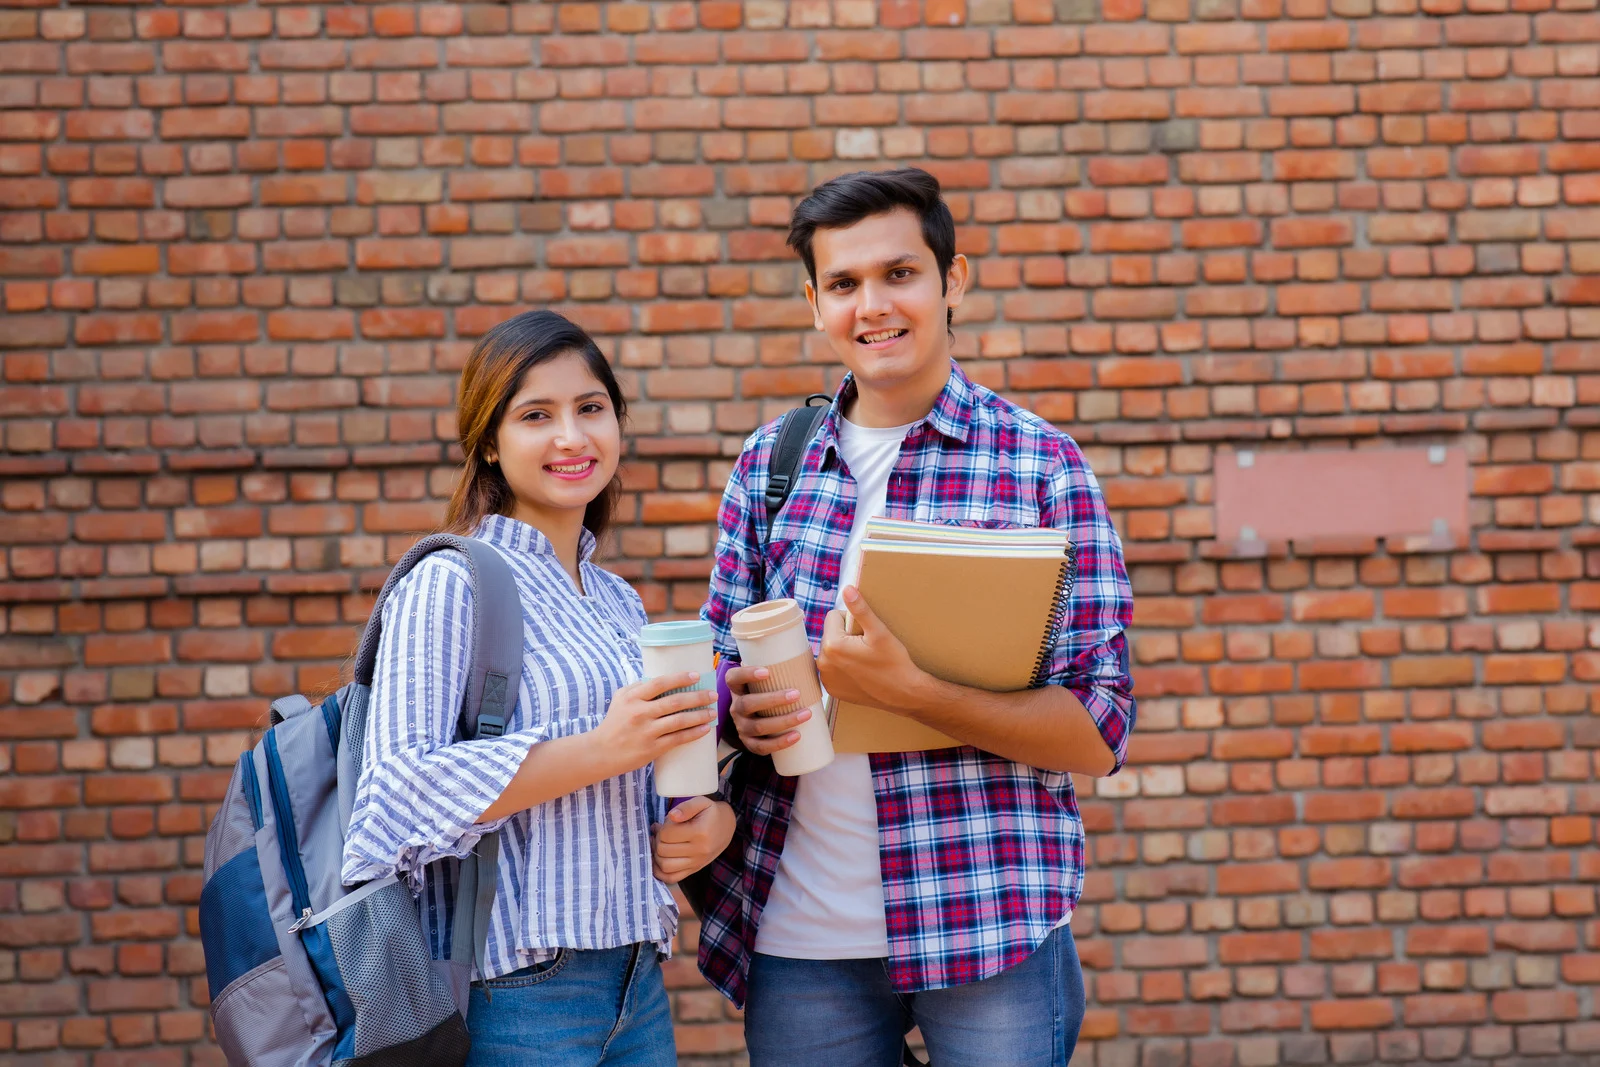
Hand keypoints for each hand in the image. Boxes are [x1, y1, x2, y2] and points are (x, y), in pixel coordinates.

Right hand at [592, 672, 714, 776]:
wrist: (600, 752)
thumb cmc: (614, 723)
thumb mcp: (620, 699)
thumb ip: (638, 687)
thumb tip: (662, 680)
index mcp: (632, 697)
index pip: (660, 683)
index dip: (680, 678)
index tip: (696, 676)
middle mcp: (640, 713)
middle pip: (674, 701)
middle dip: (698, 697)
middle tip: (713, 694)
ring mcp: (647, 731)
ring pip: (679, 721)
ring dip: (700, 715)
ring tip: (713, 712)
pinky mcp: (652, 748)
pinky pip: (678, 739)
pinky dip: (694, 733)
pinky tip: (705, 729)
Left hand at [651, 796, 735, 883]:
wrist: (727, 827)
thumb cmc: (711, 813)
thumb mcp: (701, 802)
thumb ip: (686, 807)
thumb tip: (672, 816)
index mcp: (700, 832)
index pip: (666, 834)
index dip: (661, 828)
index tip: (666, 823)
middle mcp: (699, 851)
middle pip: (663, 850)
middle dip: (657, 840)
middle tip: (661, 832)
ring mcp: (696, 863)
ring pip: (665, 866)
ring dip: (656, 855)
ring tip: (660, 844)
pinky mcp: (694, 870)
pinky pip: (672, 877)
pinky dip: (660, 871)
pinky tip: (659, 859)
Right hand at [726, 664, 808, 757]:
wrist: (757, 719)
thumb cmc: (768, 692)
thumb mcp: (768, 681)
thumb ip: (783, 669)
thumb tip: (817, 659)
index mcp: (737, 688)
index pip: (733, 678)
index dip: (747, 674)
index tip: (767, 671)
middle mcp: (735, 707)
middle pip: (748, 704)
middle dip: (773, 699)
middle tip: (796, 694)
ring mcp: (741, 727)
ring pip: (758, 726)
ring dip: (783, 721)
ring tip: (805, 714)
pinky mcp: (749, 743)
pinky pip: (762, 746)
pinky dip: (780, 742)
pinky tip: (796, 736)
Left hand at [817, 587, 929, 716]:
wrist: (904, 694)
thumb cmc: (894, 662)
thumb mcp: (879, 632)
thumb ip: (860, 610)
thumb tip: (847, 589)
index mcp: (832, 645)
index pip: (833, 617)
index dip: (851, 621)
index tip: (865, 634)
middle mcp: (823, 663)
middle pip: (831, 634)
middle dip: (846, 637)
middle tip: (867, 648)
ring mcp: (826, 679)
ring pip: (832, 651)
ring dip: (843, 652)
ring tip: (865, 660)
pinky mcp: (831, 689)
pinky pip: (832, 668)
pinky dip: (843, 668)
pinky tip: (860, 673)